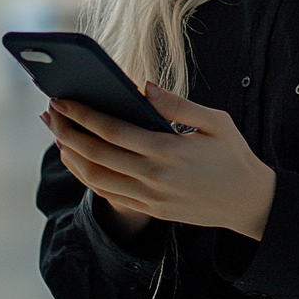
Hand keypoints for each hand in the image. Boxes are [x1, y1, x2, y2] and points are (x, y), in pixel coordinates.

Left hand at [43, 84, 276, 240]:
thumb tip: (145, 88)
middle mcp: (154, 177)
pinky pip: (109, 195)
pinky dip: (87, 177)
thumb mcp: (216, 122)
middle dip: (67, 132)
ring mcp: (150, 198)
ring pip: (96, 178)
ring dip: (71, 156)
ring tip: (57, 134)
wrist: (249, 203)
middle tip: (50, 113)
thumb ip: (179, 105)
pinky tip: (78, 161)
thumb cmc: (233, 156)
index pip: (114, 131)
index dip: (83, 115)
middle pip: (97, 155)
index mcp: (169, 150)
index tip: (63, 100)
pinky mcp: (151, 210)